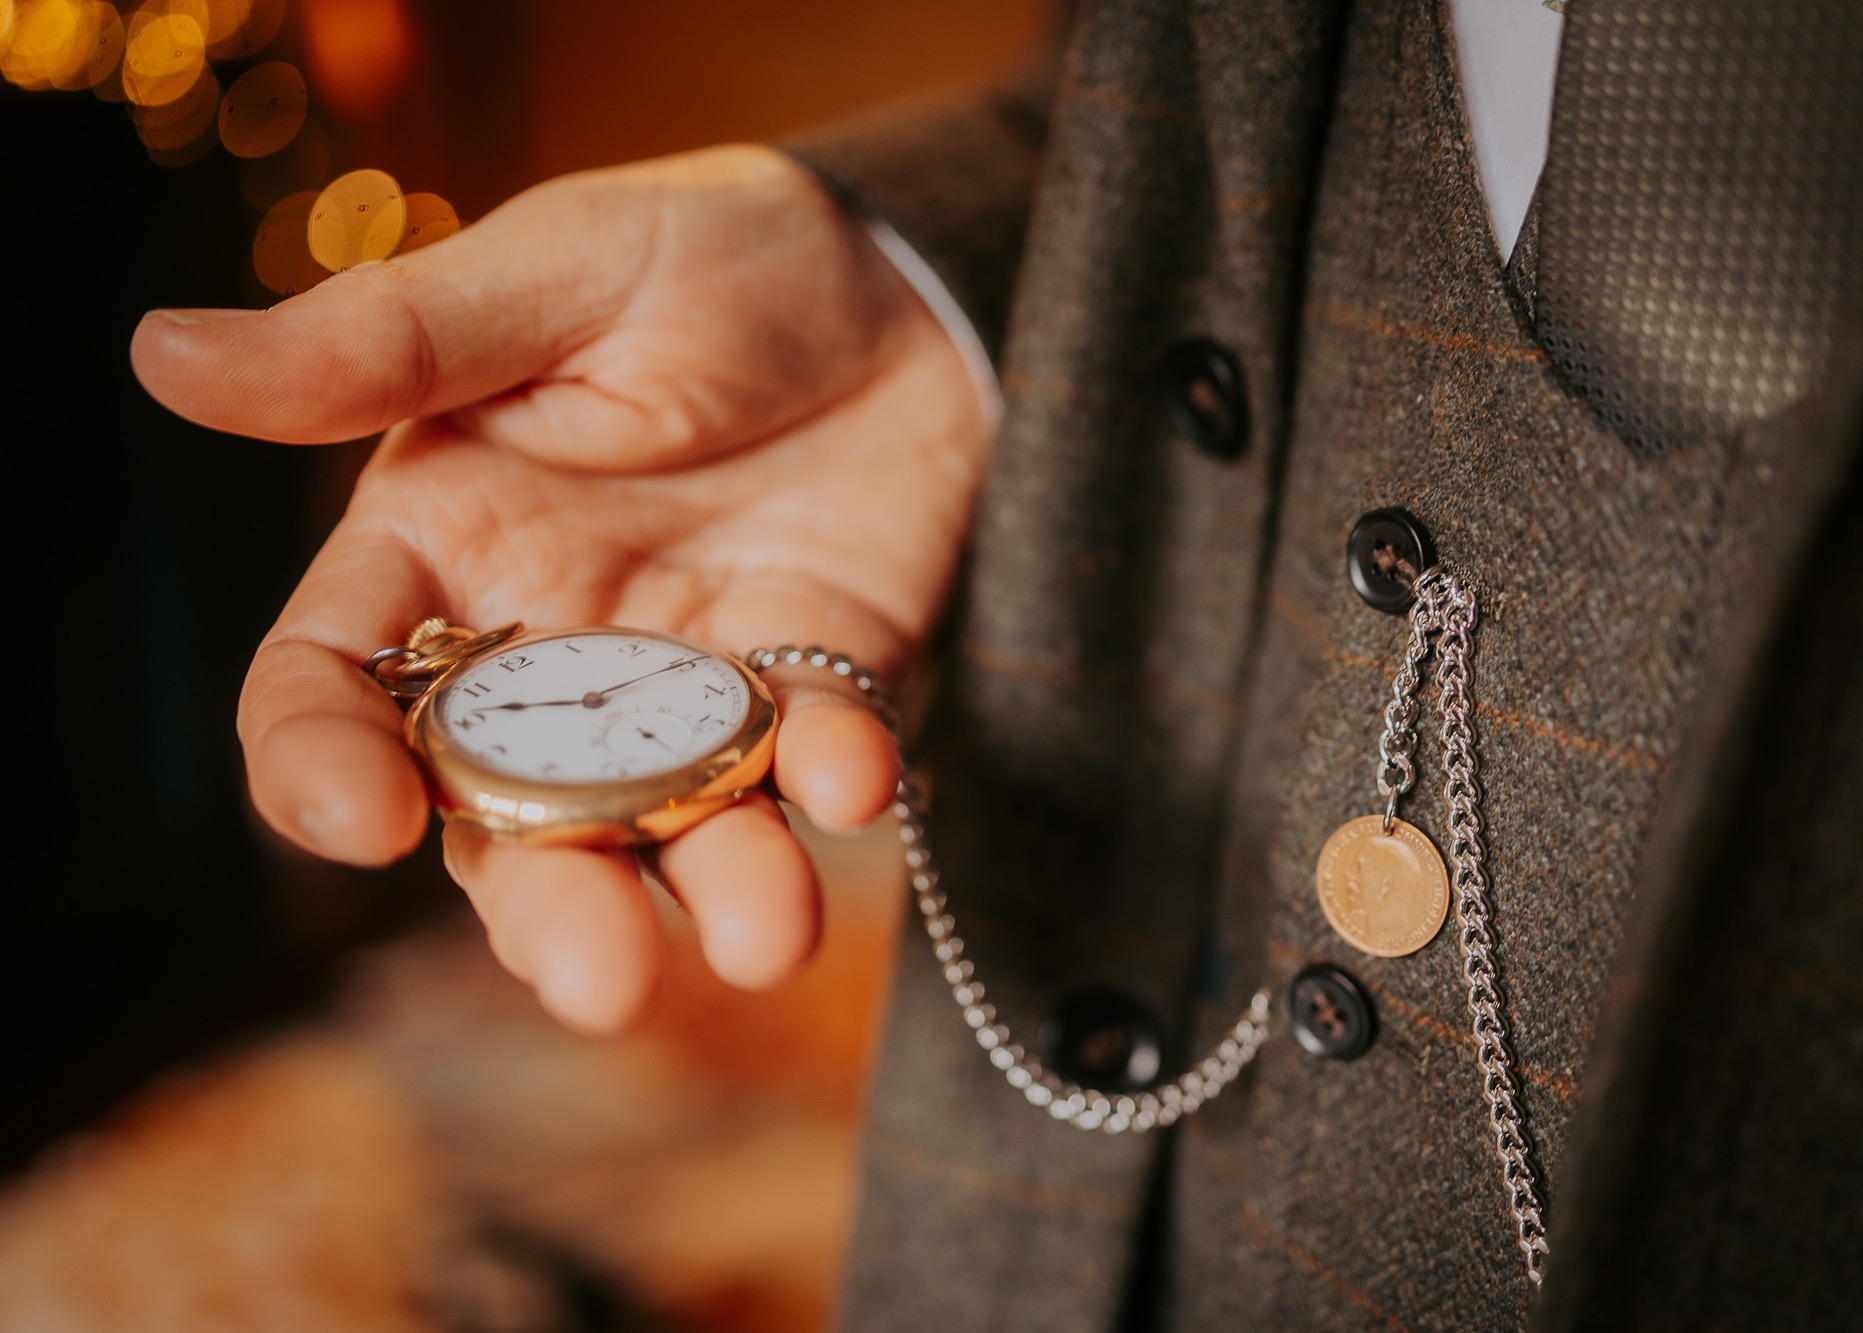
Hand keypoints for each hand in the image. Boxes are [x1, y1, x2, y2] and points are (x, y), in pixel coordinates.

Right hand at [130, 146, 990, 1031]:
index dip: (321, 764)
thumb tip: (163, 354)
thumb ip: (383, 345)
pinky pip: (815, 760)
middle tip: (605, 981)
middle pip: (510, 817)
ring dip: (713, 891)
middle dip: (553, 907)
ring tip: (765, 934)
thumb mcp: (550, 273)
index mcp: (443, 550)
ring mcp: (691, 685)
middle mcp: (552, 649)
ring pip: (667, 830)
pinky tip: (855, 776)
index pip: (335, 686)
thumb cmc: (706, 251)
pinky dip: (837, 779)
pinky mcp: (820, 685)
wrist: (903, 278)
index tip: (360, 824)